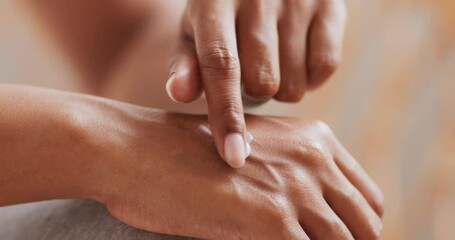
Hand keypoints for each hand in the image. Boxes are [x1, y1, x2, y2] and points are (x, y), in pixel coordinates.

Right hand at [90, 110, 382, 238]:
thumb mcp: (253, 155)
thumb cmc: (186, 156)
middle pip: (366, 228)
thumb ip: (291, 179)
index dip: (357, 231)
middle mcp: (314, 159)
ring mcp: (296, 189)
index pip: (367, 201)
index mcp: (315, 140)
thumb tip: (313, 223)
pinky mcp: (271, 219)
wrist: (137, 150)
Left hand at [165, 0, 346, 167]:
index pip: (221, 66)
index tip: (234, 157)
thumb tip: (178, 94)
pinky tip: (295, 57)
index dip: (226, 115)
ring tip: (271, 62)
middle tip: (248, 72)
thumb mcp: (194, 33)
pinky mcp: (331, 6)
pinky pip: (325, 68)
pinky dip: (309, 76)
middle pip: (262, 83)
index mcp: (214, 1)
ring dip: (281, 87)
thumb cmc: (220, 18)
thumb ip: (185, 64)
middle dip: (253, 94)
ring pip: (294, 84)